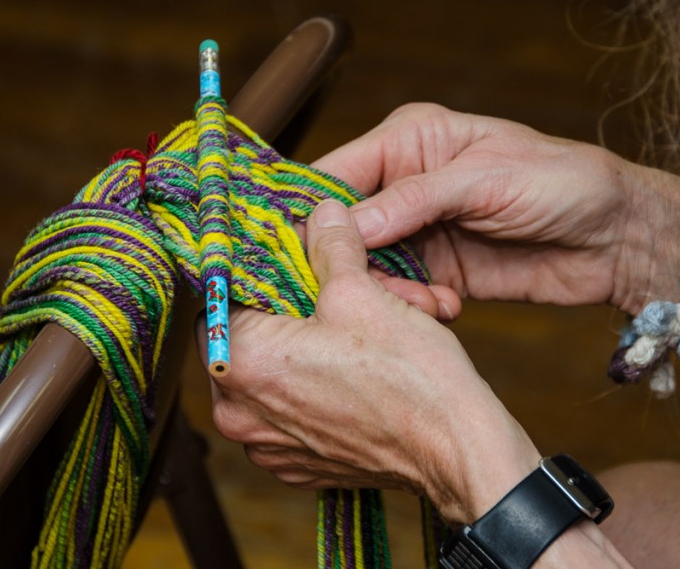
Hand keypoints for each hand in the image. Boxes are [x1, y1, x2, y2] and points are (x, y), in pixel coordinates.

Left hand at [196, 199, 540, 524]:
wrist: (458, 452)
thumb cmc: (410, 379)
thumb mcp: (361, 292)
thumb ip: (328, 246)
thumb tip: (320, 213)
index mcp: (239, 363)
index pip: (221, 298)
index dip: (261, 274)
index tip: (294, 265)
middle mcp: (238, 413)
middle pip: (249, 336)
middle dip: (293, 310)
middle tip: (337, 295)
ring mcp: (266, 446)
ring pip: (274, 373)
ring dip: (308, 347)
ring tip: (356, 333)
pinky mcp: (295, 465)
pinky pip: (293, 410)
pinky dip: (318, 386)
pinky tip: (356, 371)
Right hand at [313, 103, 679, 312]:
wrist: (617, 238)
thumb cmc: (562, 183)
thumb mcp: (486, 180)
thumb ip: (413, 199)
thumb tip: (343, 222)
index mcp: (408, 140)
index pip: (333, 173)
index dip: (310, 212)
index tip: (300, 252)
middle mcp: (402, 184)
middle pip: (340, 227)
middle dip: (350, 262)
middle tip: (375, 289)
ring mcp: (418, 230)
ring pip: (365, 267)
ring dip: (386, 291)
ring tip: (428, 300)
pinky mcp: (435, 270)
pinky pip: (398, 293)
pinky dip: (412, 306)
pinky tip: (446, 307)